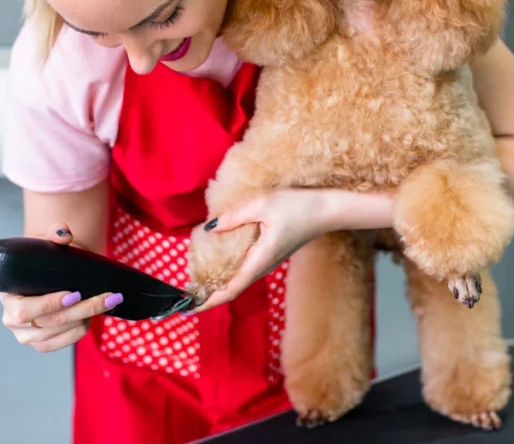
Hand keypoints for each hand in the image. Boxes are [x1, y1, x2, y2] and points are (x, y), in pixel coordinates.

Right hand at [0, 223, 123, 352]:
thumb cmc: (42, 261)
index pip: (24, 310)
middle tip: (107, 297)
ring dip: (86, 318)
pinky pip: (64, 342)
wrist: (45, 275)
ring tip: (104, 303)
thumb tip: (63, 233)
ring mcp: (27, 336)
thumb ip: (54, 233)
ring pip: (62, 332)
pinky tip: (91, 316)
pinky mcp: (41, 344)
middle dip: (83, 309)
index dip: (49, 304)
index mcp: (8, 296)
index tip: (74, 294)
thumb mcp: (45, 243)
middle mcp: (12, 320)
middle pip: (51, 322)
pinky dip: (81, 330)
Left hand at [192, 189, 333, 313]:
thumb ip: (234, 216)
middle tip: (185, 297)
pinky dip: (229, 272)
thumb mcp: (263, 204)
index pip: (230, 289)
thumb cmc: (298, 207)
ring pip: (239, 279)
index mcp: (260, 260)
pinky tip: (220, 262)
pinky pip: (246, 268)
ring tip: (198, 282)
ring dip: (219, 284)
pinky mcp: (272, 254)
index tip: (188, 308)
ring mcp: (269, 262)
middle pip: (232, 288)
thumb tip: (209, 228)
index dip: (208, 301)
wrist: (328, 210)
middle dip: (209, 295)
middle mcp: (264, 266)